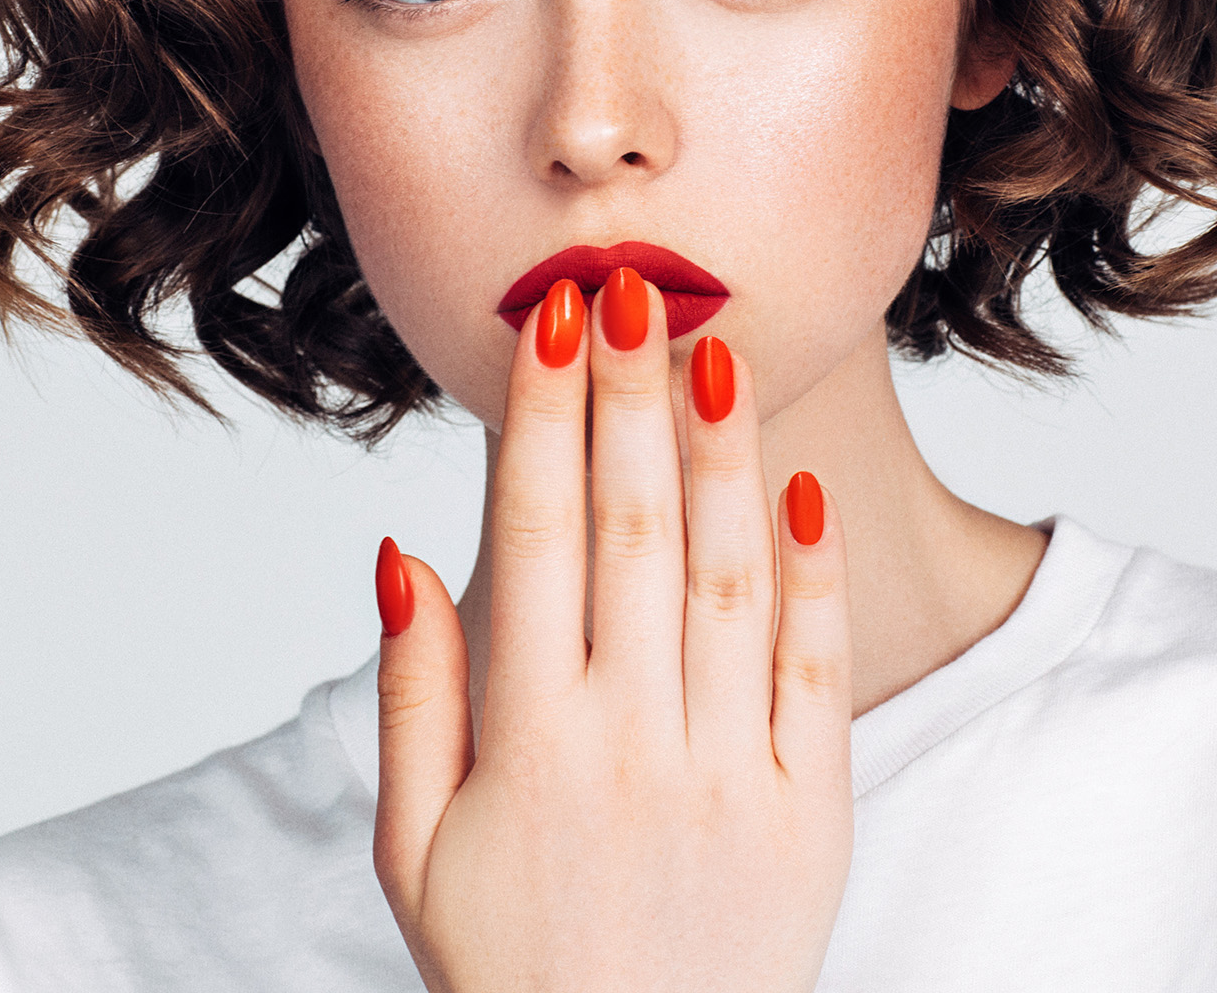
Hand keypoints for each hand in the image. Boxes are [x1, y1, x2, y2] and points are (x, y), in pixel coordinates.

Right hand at [370, 267, 853, 991]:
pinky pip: (816, 668)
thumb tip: (400, 549)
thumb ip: (413, 696)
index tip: (551, 328)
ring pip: (731, 577)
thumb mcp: (412, 849)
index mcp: (530, 742)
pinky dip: (809, 573)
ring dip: (721, 453)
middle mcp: (633, 742)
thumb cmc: (509, 968)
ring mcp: (732, 773)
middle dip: (629, 400)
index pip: (538, 540)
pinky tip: (796, 486)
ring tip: (713, 348)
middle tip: (626, 292)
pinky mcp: (812, 811)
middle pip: (637, 532)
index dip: (545, 423)